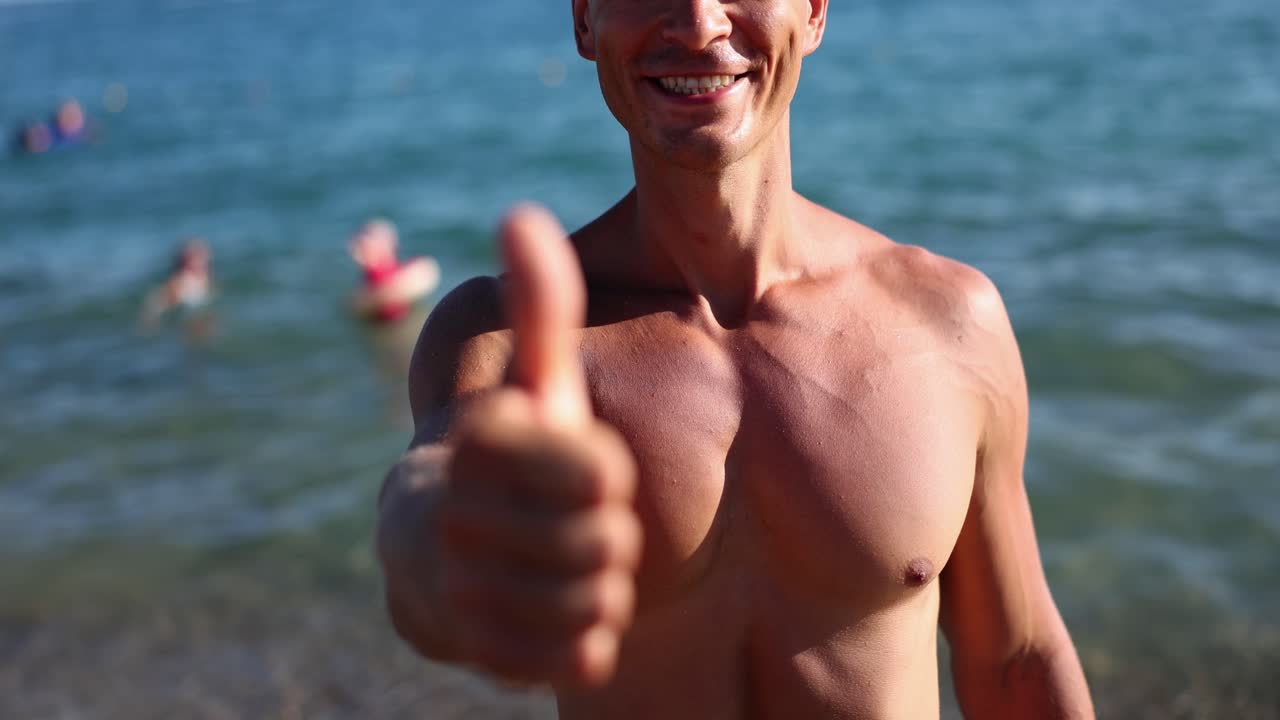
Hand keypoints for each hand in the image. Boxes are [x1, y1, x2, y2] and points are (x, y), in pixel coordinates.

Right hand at [439, 204, 641, 687]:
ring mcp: (461, 590)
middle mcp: (454, 516)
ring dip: (602, 585)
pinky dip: (589, 640)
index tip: (593, 470)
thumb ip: (541, 309)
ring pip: (593, 601)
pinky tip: (566, 611)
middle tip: (589, 524)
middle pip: (604, 539)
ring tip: (577, 564)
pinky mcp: (480, 651)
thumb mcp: (535, 385)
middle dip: (610, 533)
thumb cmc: (514, 460)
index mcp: (477, 442)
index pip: (594, 468)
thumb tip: (522, 213)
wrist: (442, 562)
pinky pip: (576, 657)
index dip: (607, 473)